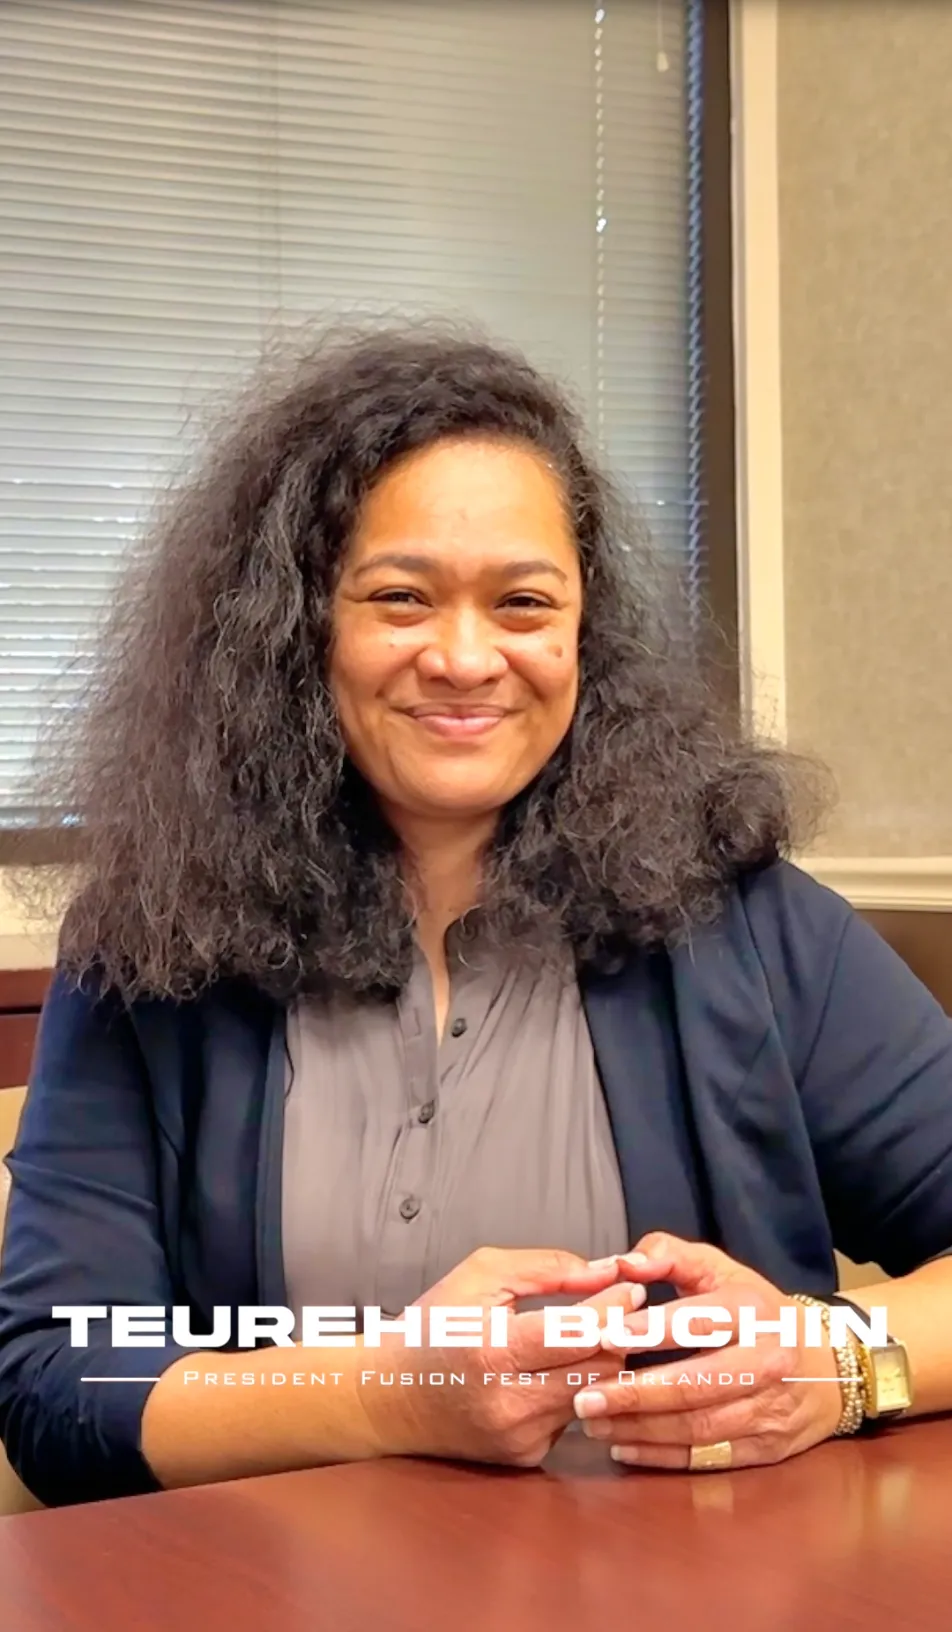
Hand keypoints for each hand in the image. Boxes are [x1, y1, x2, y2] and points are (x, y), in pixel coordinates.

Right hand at [360, 1246, 646, 1467]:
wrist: (388, 1397)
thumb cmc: (433, 1326)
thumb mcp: (479, 1275)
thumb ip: (546, 1268)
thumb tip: (605, 1270)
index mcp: (494, 1352)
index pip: (578, 1332)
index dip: (613, 1308)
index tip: (631, 1288)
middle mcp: (509, 1403)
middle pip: (598, 1368)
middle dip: (619, 1334)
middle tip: (627, 1310)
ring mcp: (519, 1437)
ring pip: (593, 1395)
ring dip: (602, 1364)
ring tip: (598, 1336)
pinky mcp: (524, 1457)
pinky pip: (572, 1417)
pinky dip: (575, 1392)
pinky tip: (559, 1373)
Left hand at [573, 1233, 841, 1469]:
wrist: (832, 1365)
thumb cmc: (759, 1311)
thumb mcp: (722, 1270)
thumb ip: (670, 1255)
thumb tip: (624, 1263)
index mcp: (753, 1312)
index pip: (698, 1322)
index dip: (649, 1330)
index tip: (602, 1336)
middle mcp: (766, 1362)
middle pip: (695, 1385)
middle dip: (635, 1394)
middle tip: (584, 1398)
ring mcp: (769, 1409)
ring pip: (698, 1427)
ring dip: (640, 1429)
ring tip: (594, 1424)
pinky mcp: (766, 1448)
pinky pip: (708, 1458)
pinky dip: (663, 1456)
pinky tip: (625, 1447)